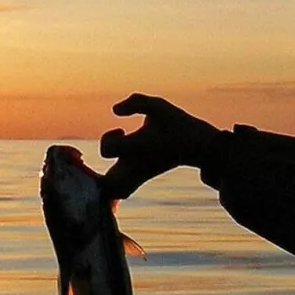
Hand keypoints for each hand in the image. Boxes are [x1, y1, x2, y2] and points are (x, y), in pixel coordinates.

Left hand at [100, 93, 221, 199]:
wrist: (197, 145)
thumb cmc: (177, 123)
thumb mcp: (158, 106)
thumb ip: (135, 102)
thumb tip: (115, 110)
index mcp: (138, 148)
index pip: (107, 149)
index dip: (108, 137)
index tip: (121, 130)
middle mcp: (135, 165)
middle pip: (106, 185)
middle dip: (97, 170)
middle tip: (107, 156)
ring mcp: (137, 175)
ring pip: (113, 192)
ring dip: (104, 179)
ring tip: (109, 161)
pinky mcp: (139, 179)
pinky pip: (120, 191)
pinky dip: (111, 184)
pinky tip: (116, 165)